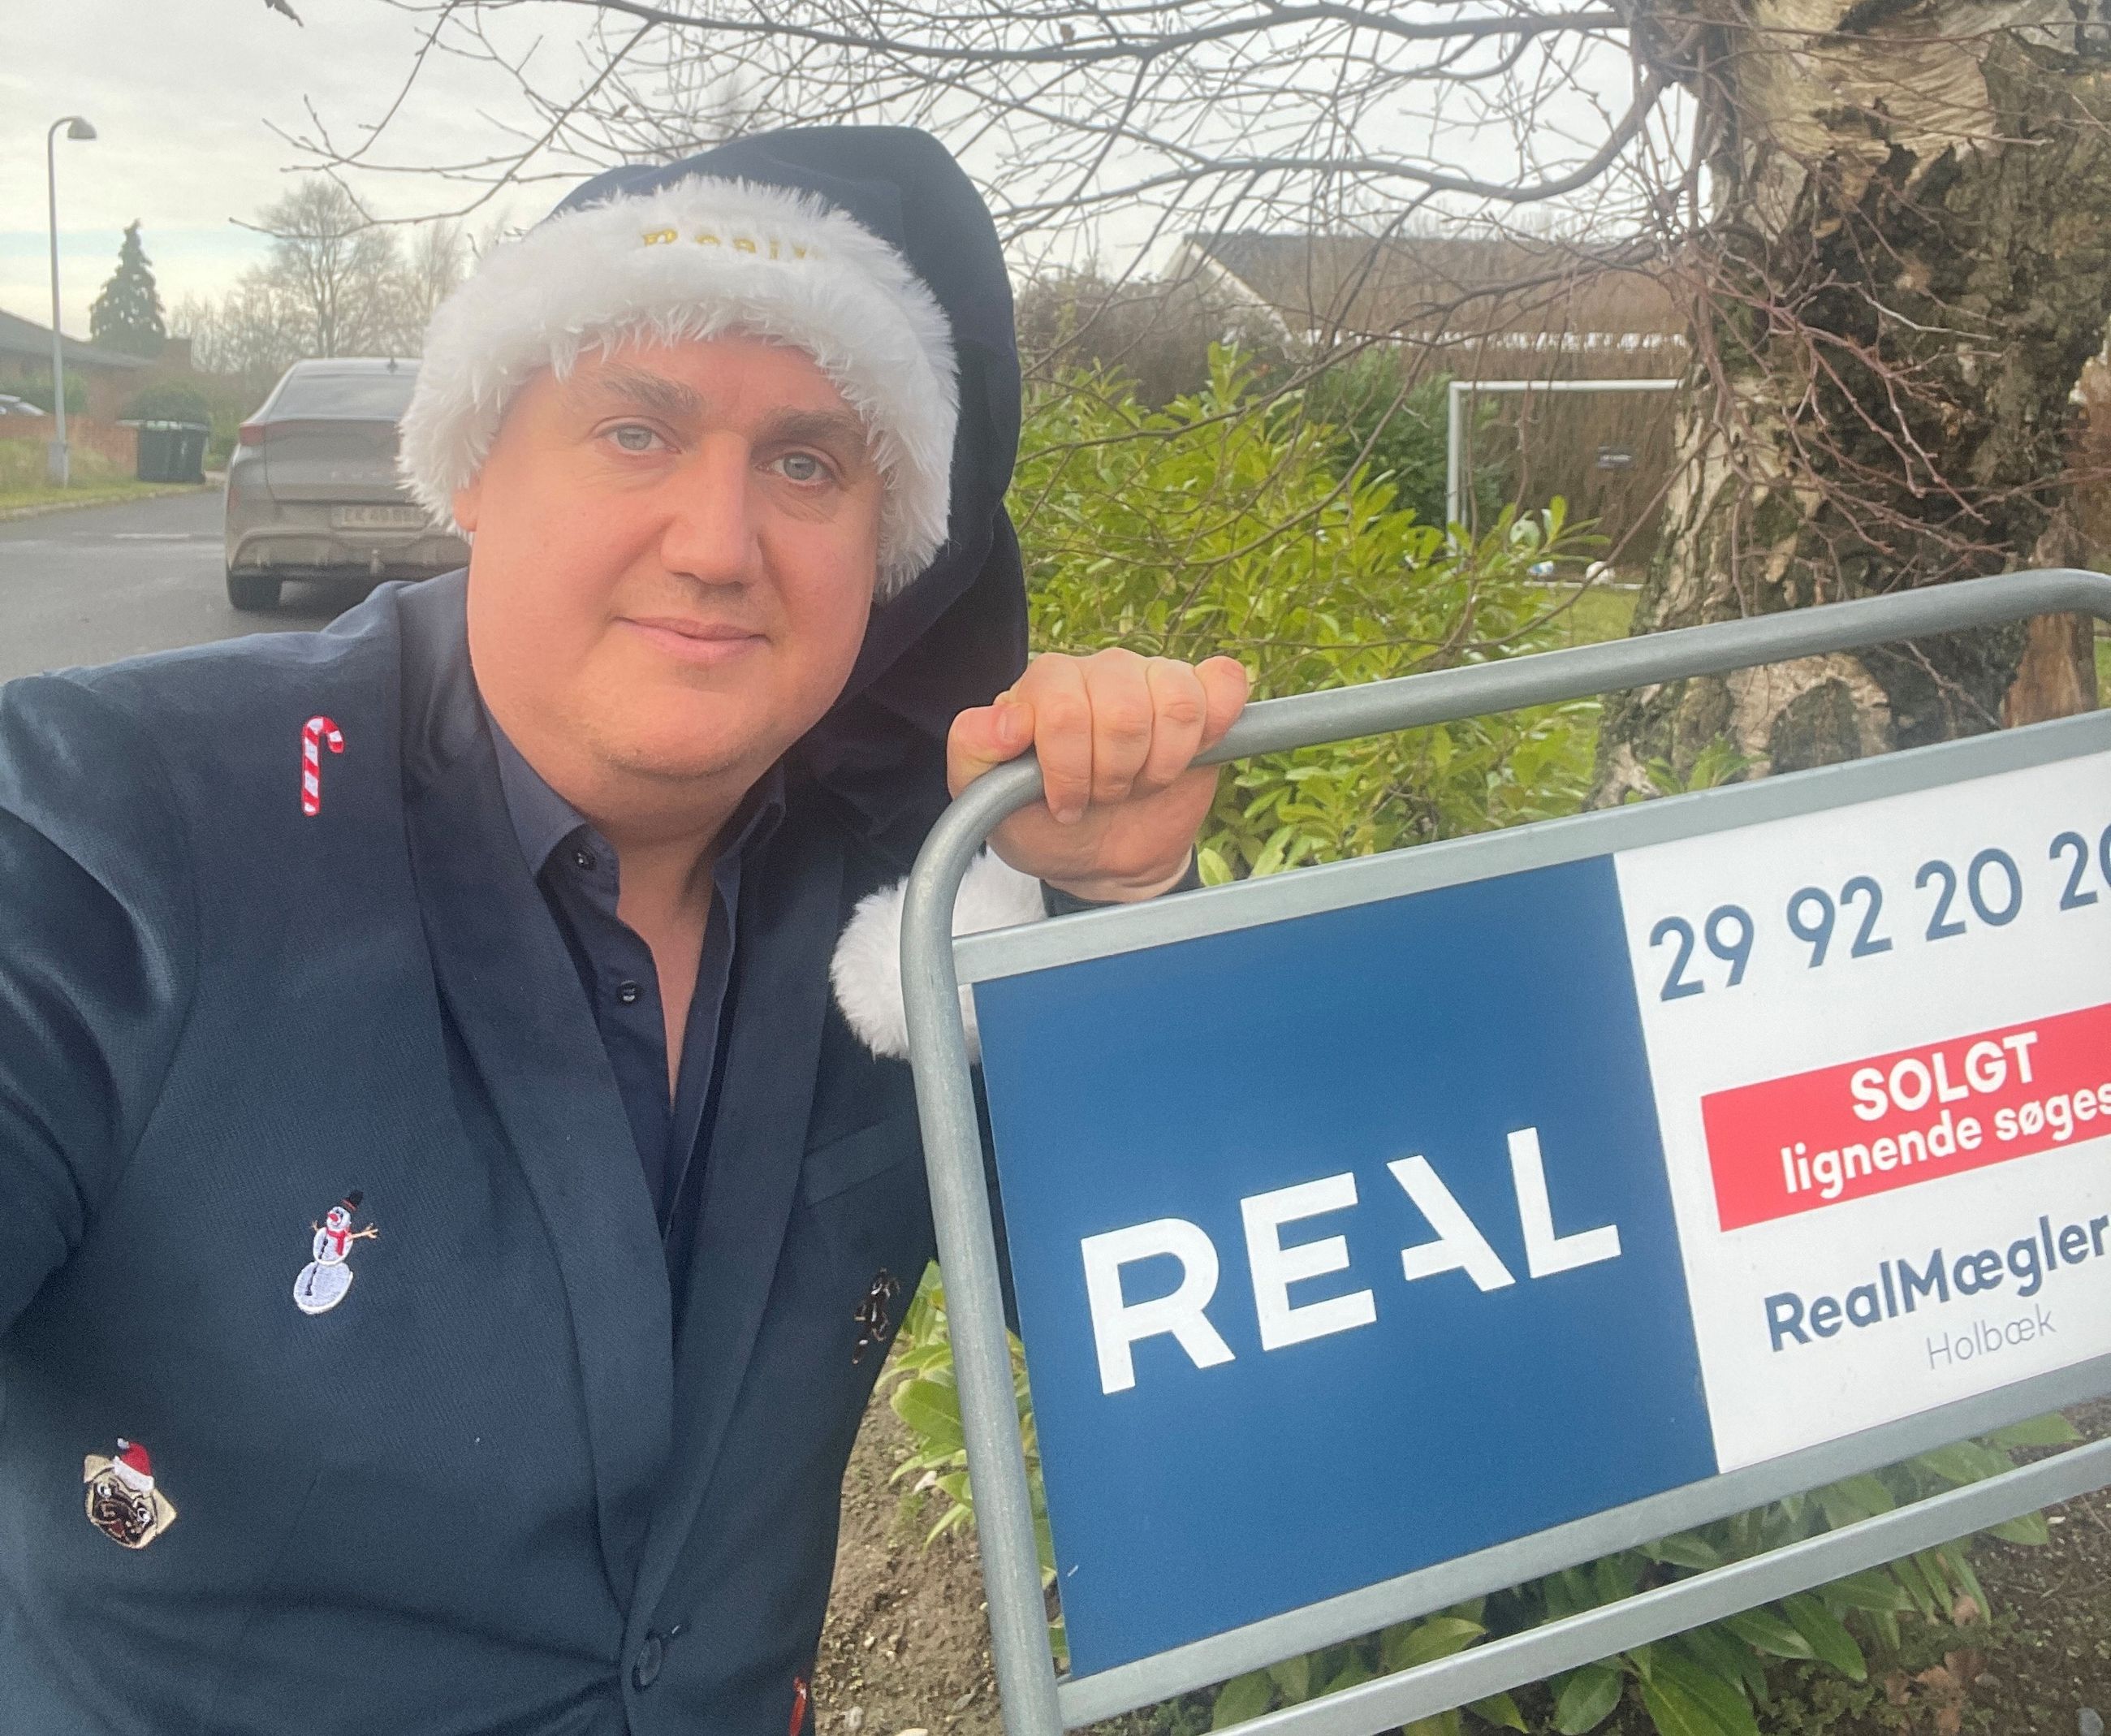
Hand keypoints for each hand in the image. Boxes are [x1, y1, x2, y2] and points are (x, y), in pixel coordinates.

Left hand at [947, 649, 1248, 901]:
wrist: (1100, 859)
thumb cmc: (1040, 823)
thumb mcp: (985, 801)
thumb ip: (974, 751)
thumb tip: (1008, 721)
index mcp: (1043, 686)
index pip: (1062, 709)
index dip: (1069, 770)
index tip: (1063, 805)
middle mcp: (1098, 671)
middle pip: (1123, 711)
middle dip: (1113, 776)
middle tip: (1102, 798)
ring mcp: (1152, 679)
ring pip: (1175, 704)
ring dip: (1159, 766)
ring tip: (1137, 784)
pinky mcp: (1201, 696)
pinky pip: (1223, 683)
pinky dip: (1214, 726)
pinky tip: (1187, 758)